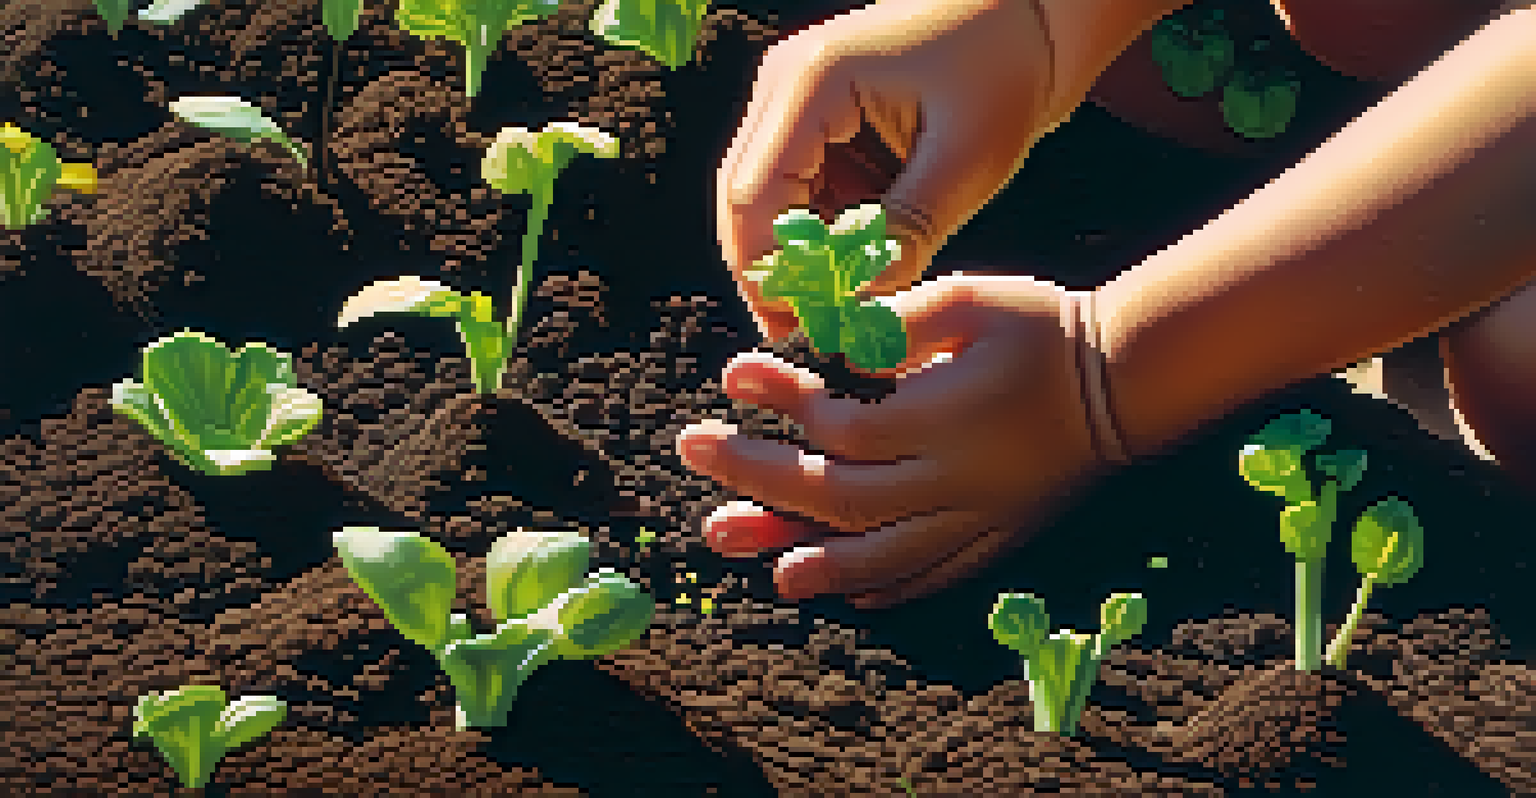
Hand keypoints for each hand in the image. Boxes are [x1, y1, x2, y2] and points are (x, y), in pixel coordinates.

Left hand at [675, 274, 1110, 609]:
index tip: (731, 374)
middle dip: (759, 479)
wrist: (1128, 380)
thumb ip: (897, 323)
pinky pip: (933, 575)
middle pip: (840, 496)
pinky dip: (885, 586)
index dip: (781, 402)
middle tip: (693, 452)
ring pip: (881, 554)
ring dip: (812, 559)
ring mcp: (975, 517)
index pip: (842, 426)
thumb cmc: (1044, 326)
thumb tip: (828, 344)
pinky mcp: (996, 537)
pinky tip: (845, 593)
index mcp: (943, 417)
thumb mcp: (972, 299)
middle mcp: (952, 480)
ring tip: (749, 559)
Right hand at [716, 0, 1062, 343]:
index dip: (769, 273)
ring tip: (838, 306)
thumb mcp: (967, 161)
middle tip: (809, 333)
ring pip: (764, 199)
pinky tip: (854, 264)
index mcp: (813, 82)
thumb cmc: (1008, 71)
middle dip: (772, 272)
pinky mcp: (815, 114)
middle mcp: (785, 84)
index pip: (753, 197)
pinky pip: (797, 187)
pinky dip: (819, 231)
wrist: (1030, 19)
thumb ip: (907, 233)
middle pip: (743, 201)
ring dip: (796, 255)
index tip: (802, 328)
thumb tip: (859, 303)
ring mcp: (794, 97)